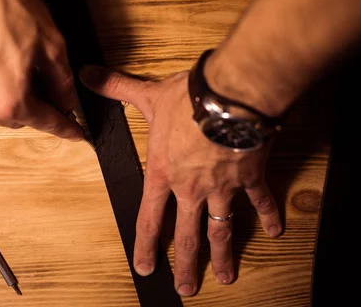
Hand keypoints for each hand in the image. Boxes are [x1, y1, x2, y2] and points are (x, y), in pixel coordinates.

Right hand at [0, 0, 82, 139]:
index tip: (75, 133)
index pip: (45, 122)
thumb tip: (66, 98)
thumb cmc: (0, 5)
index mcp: (8, 101)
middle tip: (56, 90)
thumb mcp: (50, 43)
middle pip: (19, 117)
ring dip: (17, 96)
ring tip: (29, 69)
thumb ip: (61, 79)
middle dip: (40, 108)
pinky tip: (6, 62)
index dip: (65, 128)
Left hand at [80, 66, 281, 295]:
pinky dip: (268, 216)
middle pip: (188, 236)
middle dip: (187, 265)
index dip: (147, 247)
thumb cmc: (188, 99)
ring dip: (223, 255)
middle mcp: (192, 188)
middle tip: (186, 289)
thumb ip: (117, 88)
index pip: (150, 219)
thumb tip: (86, 75)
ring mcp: (223, 187)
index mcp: (165, 174)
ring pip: (222, 229)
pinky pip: (260, 201)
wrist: (230, 95)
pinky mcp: (250, 176)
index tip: (146, 268)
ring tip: (225, 277)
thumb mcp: (149, 95)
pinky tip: (274, 233)